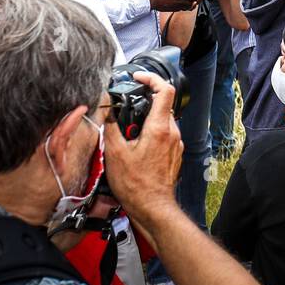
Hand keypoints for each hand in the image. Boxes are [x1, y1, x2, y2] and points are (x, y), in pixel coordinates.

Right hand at [102, 71, 182, 224]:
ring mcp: (176, 144)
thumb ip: (111, 127)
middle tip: (126, 108)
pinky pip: (165, 135)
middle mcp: (172, 133)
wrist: (152, 207)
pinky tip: (137, 145)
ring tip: (129, 131)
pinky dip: (152, 133)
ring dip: (147, 119)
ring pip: (163, 120)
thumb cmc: (136, 185)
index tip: (139, 78)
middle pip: (162, 105)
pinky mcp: (175, 154)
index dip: (152, 79)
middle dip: (144, 102)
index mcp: (159, 128)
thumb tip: (108, 110)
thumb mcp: (115, 153)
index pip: (164, 90)